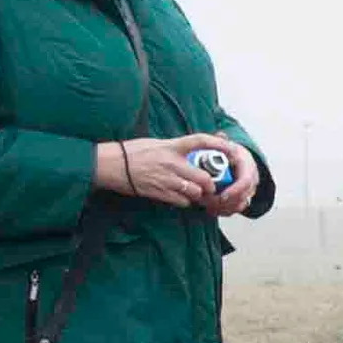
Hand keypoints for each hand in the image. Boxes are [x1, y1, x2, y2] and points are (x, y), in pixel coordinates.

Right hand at [94, 135, 226, 210]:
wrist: (110, 164)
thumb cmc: (132, 151)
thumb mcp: (156, 143)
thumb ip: (176, 147)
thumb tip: (195, 147)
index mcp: (171, 146)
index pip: (200, 141)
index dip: (219, 144)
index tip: (231, 148)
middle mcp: (171, 162)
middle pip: (203, 177)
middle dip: (210, 184)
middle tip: (211, 185)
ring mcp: (165, 179)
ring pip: (195, 192)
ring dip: (198, 194)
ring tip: (194, 192)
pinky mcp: (158, 192)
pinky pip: (181, 201)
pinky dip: (185, 201)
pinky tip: (180, 196)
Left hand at [192, 136, 261, 216]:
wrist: (235, 159)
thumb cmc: (228, 152)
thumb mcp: (226, 144)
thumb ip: (221, 141)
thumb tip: (221, 135)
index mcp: (248, 166)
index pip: (246, 182)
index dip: (235, 191)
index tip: (221, 196)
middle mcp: (251, 180)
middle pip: (243, 197)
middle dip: (226, 203)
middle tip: (209, 203)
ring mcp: (248, 191)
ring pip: (240, 205)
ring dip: (224, 208)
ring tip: (207, 206)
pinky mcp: (241, 199)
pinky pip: (235, 209)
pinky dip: (223, 211)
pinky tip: (210, 209)